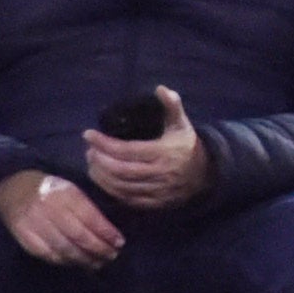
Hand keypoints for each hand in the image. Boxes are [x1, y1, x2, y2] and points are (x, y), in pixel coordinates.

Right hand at [0, 169, 123, 270]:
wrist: (14, 190)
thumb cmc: (51, 190)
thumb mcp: (71, 190)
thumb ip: (87, 208)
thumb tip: (109, 231)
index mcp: (65, 194)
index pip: (90, 217)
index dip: (106, 232)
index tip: (120, 242)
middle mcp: (50, 209)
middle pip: (78, 235)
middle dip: (99, 249)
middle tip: (112, 255)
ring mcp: (35, 225)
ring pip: (65, 248)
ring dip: (85, 259)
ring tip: (99, 263)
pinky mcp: (26, 238)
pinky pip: (50, 255)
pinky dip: (67, 262)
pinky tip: (78, 263)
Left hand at [84, 91, 210, 213]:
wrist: (204, 175)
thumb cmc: (186, 145)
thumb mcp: (182, 124)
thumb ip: (172, 106)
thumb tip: (160, 89)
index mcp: (164, 152)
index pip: (127, 150)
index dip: (104, 143)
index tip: (88, 135)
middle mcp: (159, 173)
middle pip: (120, 170)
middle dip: (100, 160)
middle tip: (89, 150)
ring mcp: (156, 190)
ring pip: (121, 186)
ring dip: (101, 176)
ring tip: (92, 163)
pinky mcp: (153, 203)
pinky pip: (127, 199)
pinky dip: (110, 190)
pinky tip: (102, 179)